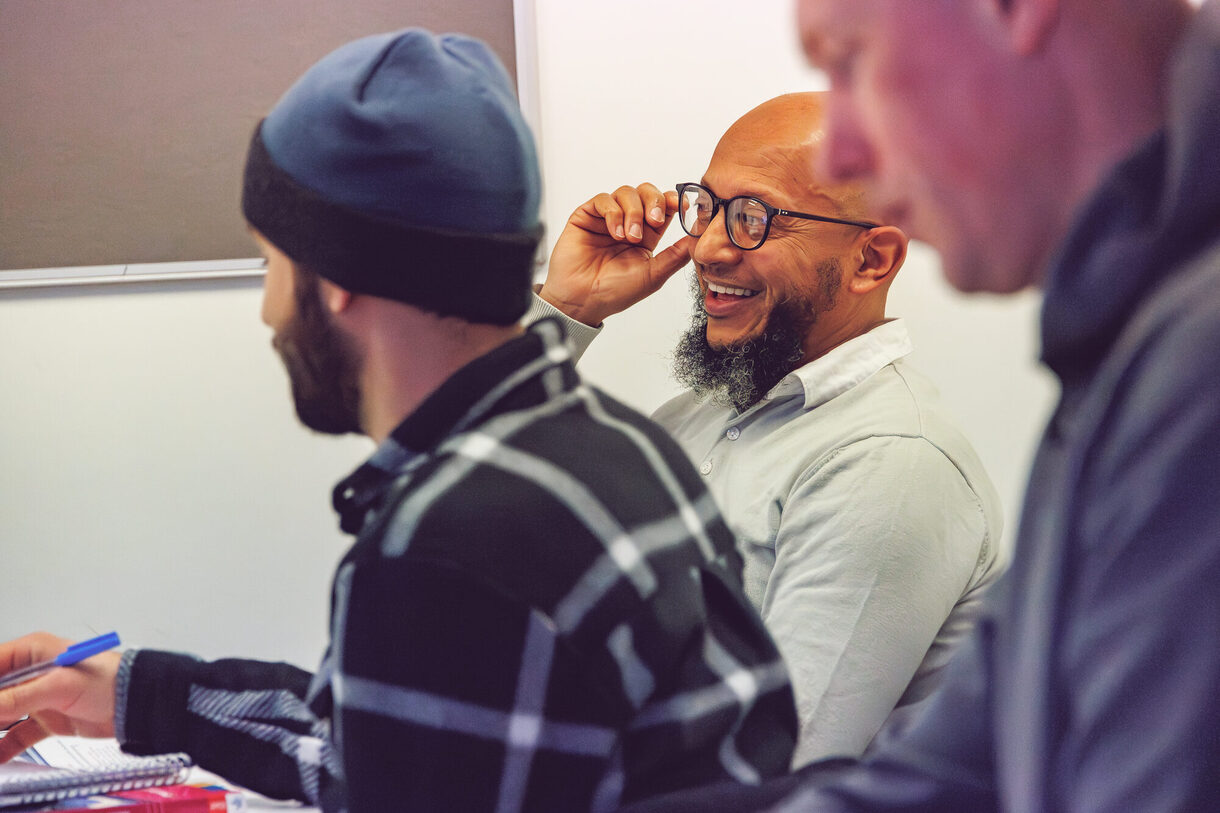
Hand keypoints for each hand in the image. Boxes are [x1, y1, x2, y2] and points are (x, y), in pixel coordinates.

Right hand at [0, 632, 118, 762]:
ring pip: (2, 714)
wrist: (137, 702)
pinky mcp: (48, 719)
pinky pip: (17, 734)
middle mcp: (32, 673)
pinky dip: (4, 747)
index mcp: (33, 651)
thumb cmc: (107, 680)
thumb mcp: (57, 687)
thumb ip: (16, 698)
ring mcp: (38, 697)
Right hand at [540, 183, 694, 325]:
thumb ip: (675, 256)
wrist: (582, 301)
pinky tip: (615, 233)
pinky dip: (613, 213)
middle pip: (647, 192)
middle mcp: (628, 223)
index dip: (673, 201)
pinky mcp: (587, 216)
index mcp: (647, 235)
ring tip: (629, 237)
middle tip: (654, 221)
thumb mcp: (653, 276)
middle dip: (654, 202)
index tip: (681, 205)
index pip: (664, 207)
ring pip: (627, 192)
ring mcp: (607, 218)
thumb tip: (697, 238)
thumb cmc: (614, 292)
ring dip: (633, 212)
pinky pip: (604, 200)